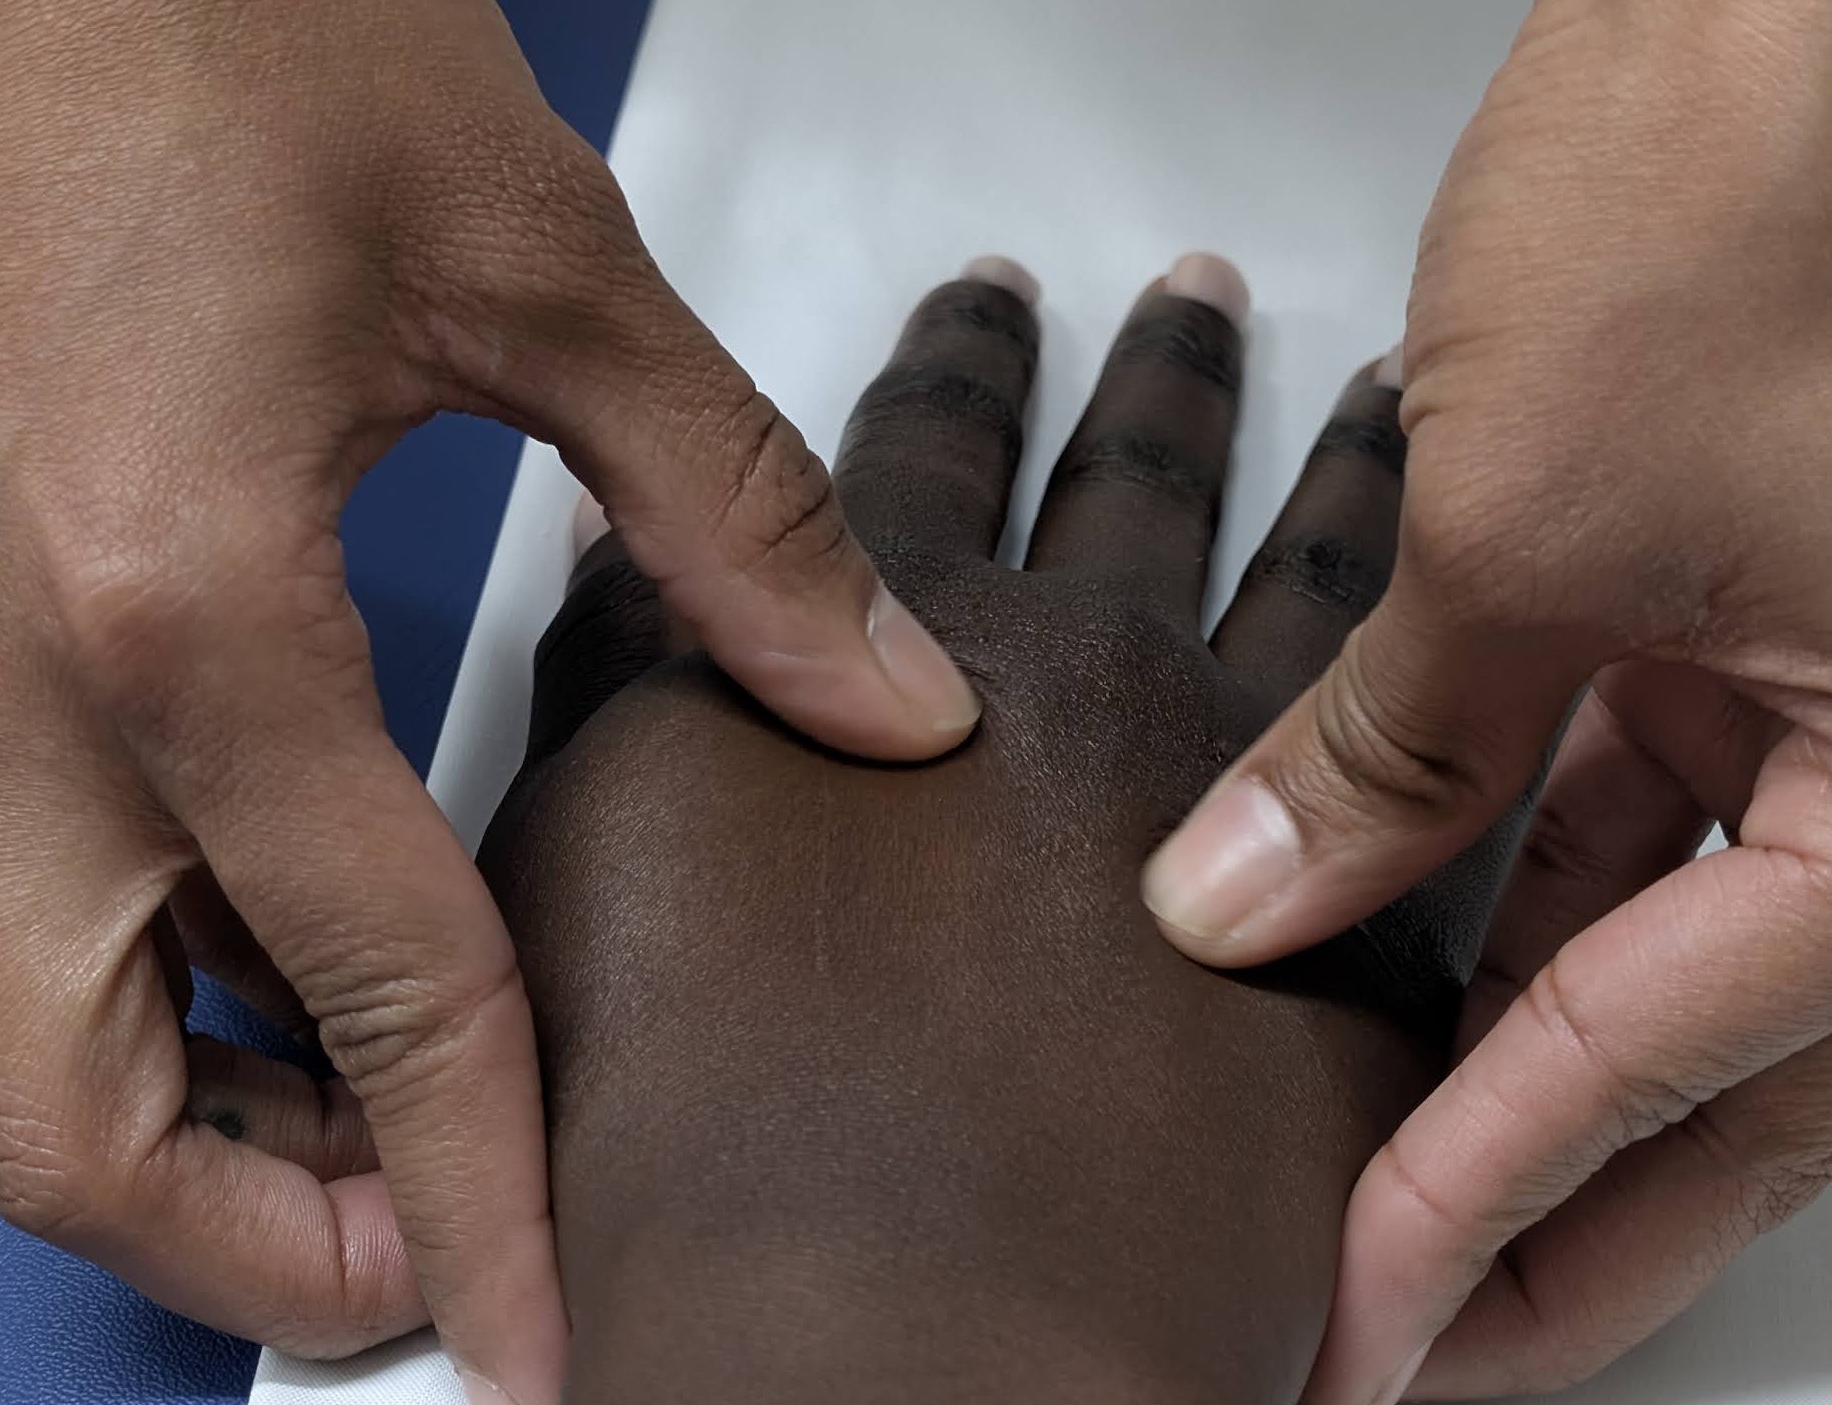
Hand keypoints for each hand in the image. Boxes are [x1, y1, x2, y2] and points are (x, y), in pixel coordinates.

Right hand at [0, 0, 979, 1396]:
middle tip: (445, 1254)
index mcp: (179, 600)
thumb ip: (726, 508)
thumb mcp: (529, 263)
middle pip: (76, 1118)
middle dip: (265, 1242)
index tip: (547, 1324)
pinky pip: (55, 901)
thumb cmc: (211, 22)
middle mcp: (26, 677)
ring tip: (409, 1121)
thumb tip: (874, 689)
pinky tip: (331, 943)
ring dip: (220, 1120)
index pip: (371, 990)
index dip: (478, 1195)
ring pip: (37, 1031)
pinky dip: (191, 979)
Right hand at [478, 258, 1530, 1403]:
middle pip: (1127, 471)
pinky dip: (1464, 660)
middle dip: (1148, 372)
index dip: (955, 362)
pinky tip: (1476, 638)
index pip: (927, 443)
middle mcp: (1065, 674)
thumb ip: (621, 695)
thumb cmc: (701, 1133)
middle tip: (1179, 300)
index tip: (985, 305)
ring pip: (1316, 564)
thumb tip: (633, 596)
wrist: (876, 1330)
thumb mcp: (582, 864)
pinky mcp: (1352, 937)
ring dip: (1340, 464)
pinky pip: (1448, 753)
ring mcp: (1225, 790)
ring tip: (1368, 399)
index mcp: (881, 641)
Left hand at [1138, 4, 1831, 1400]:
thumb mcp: (1538, 526)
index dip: (1483, 1215)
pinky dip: (1514, 880)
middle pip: (1704, 1074)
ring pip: (1662, 946)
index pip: (1662, 1077)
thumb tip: (1241, 909)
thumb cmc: (1773, 177)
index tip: (1356, 1327)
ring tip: (1358, 1164)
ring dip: (1503, 1046)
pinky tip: (1394, 945)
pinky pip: (1643, 808)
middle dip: (1532, 1202)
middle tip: (1383, 1324)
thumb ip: (1394, 753)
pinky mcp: (1766, 622)